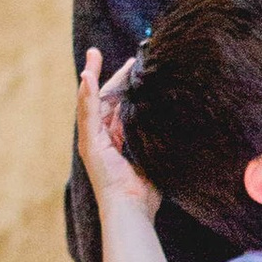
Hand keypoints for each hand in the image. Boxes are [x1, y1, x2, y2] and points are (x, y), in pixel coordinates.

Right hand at [77, 46, 156, 215]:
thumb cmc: (146, 191)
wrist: (133, 210)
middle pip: (102, 99)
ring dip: (90, 78)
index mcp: (116, 141)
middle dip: (103, 74)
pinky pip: (87, 115)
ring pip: (90, 102)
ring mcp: (92, 142)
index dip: (123, 84)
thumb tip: (175, 116)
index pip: (117, 105)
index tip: (132, 65)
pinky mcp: (89, 145)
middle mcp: (102, 139)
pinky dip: (86, 95)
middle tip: (99, 52)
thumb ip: (157, 135)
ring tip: (91, 56)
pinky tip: (87, 77)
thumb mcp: (154, 154)